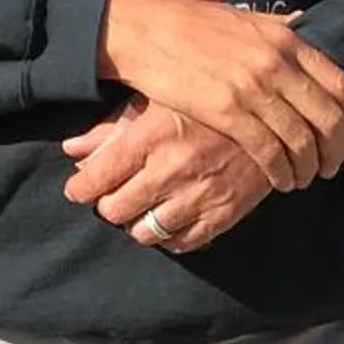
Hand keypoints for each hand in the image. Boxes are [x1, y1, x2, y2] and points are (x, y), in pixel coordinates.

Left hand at [61, 96, 274, 253]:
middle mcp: (172, 169)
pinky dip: (169, 237)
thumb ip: (111, 127)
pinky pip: (183, 243)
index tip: (78, 188)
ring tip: (138, 209)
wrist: (272, 111)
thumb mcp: (156, 100)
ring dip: (135, 223)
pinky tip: (167, 220)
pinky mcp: (225, 213)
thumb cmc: (205, 100)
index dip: (80, 189)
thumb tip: (71, 149)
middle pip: (115, 209)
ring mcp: (200, 194)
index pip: (97, 179)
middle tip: (109, 196)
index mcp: (151, 136)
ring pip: (145, 232)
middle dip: (106, 205)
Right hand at [96, 0, 343, 191]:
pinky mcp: (226, 112)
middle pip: (328, 117)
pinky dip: (282, 172)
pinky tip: (280, 181)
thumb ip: (277, 27)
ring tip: (306, 178)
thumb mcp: (244, 18)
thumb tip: (303, 24)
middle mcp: (276, 63)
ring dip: (310, 167)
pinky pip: (269, 152)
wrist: (143, 30)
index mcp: (285, 39)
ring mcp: (252, 88)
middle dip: (338, 150)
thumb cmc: (190, 24)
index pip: (340, 85)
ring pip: (301, 140)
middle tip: (334, 167)